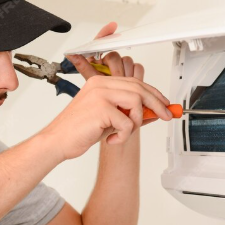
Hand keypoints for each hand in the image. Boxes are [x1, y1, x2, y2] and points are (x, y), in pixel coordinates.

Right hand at [41, 22, 173, 159]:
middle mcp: (100, 85)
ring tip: (124, 133)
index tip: (164, 103)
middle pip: (139, 88)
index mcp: (100, 83)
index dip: (153, 93)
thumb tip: (154, 112)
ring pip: (136, 101)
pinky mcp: (100, 108)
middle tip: (167, 115)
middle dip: (157, 103)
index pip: (134, 82)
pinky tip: (113, 140)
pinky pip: (126, 122)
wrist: (57, 142)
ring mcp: (100, 94)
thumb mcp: (109, 120)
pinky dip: (124, 135)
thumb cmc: (79, 131)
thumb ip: (128, 113)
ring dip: (136, 122)